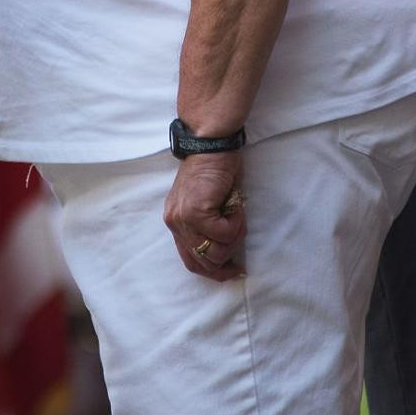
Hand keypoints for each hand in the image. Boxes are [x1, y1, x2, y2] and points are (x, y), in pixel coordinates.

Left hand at [163, 152, 246, 281]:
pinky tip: (236, 207)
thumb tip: (227, 255)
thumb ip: (209, 227)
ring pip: (216, 252)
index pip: (191, 261)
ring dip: (234, 238)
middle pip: (204, 262)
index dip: (214, 270)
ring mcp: (183, 219)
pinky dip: (236, 225)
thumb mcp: (207, 204)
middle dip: (229, 255)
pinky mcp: (196, 212)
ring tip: (237, 215)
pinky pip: (224, 235)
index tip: (234, 269)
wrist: (209, 144)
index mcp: (175, 222)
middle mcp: (175, 223)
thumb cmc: (214, 170)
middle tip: (240, 233)